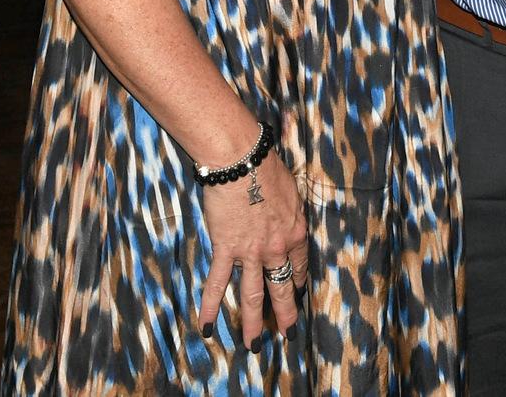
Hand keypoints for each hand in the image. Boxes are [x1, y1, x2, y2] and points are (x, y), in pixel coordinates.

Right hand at [196, 147, 308, 347]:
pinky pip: (217, 283)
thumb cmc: (266, 166)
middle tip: (287, 332)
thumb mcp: (291, 190)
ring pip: (253, 295)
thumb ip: (289, 210)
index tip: (296, 292)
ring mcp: (252, 252)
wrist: (242, 160)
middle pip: (282, 287)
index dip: (297, 282)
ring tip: (254, 344)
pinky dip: (210, 306)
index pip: (299, 266)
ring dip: (253, 322)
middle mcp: (277, 248)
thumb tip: (285, 214)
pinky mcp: (226, 249)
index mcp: (296, 232)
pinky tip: (206, 326)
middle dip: (285, 313)